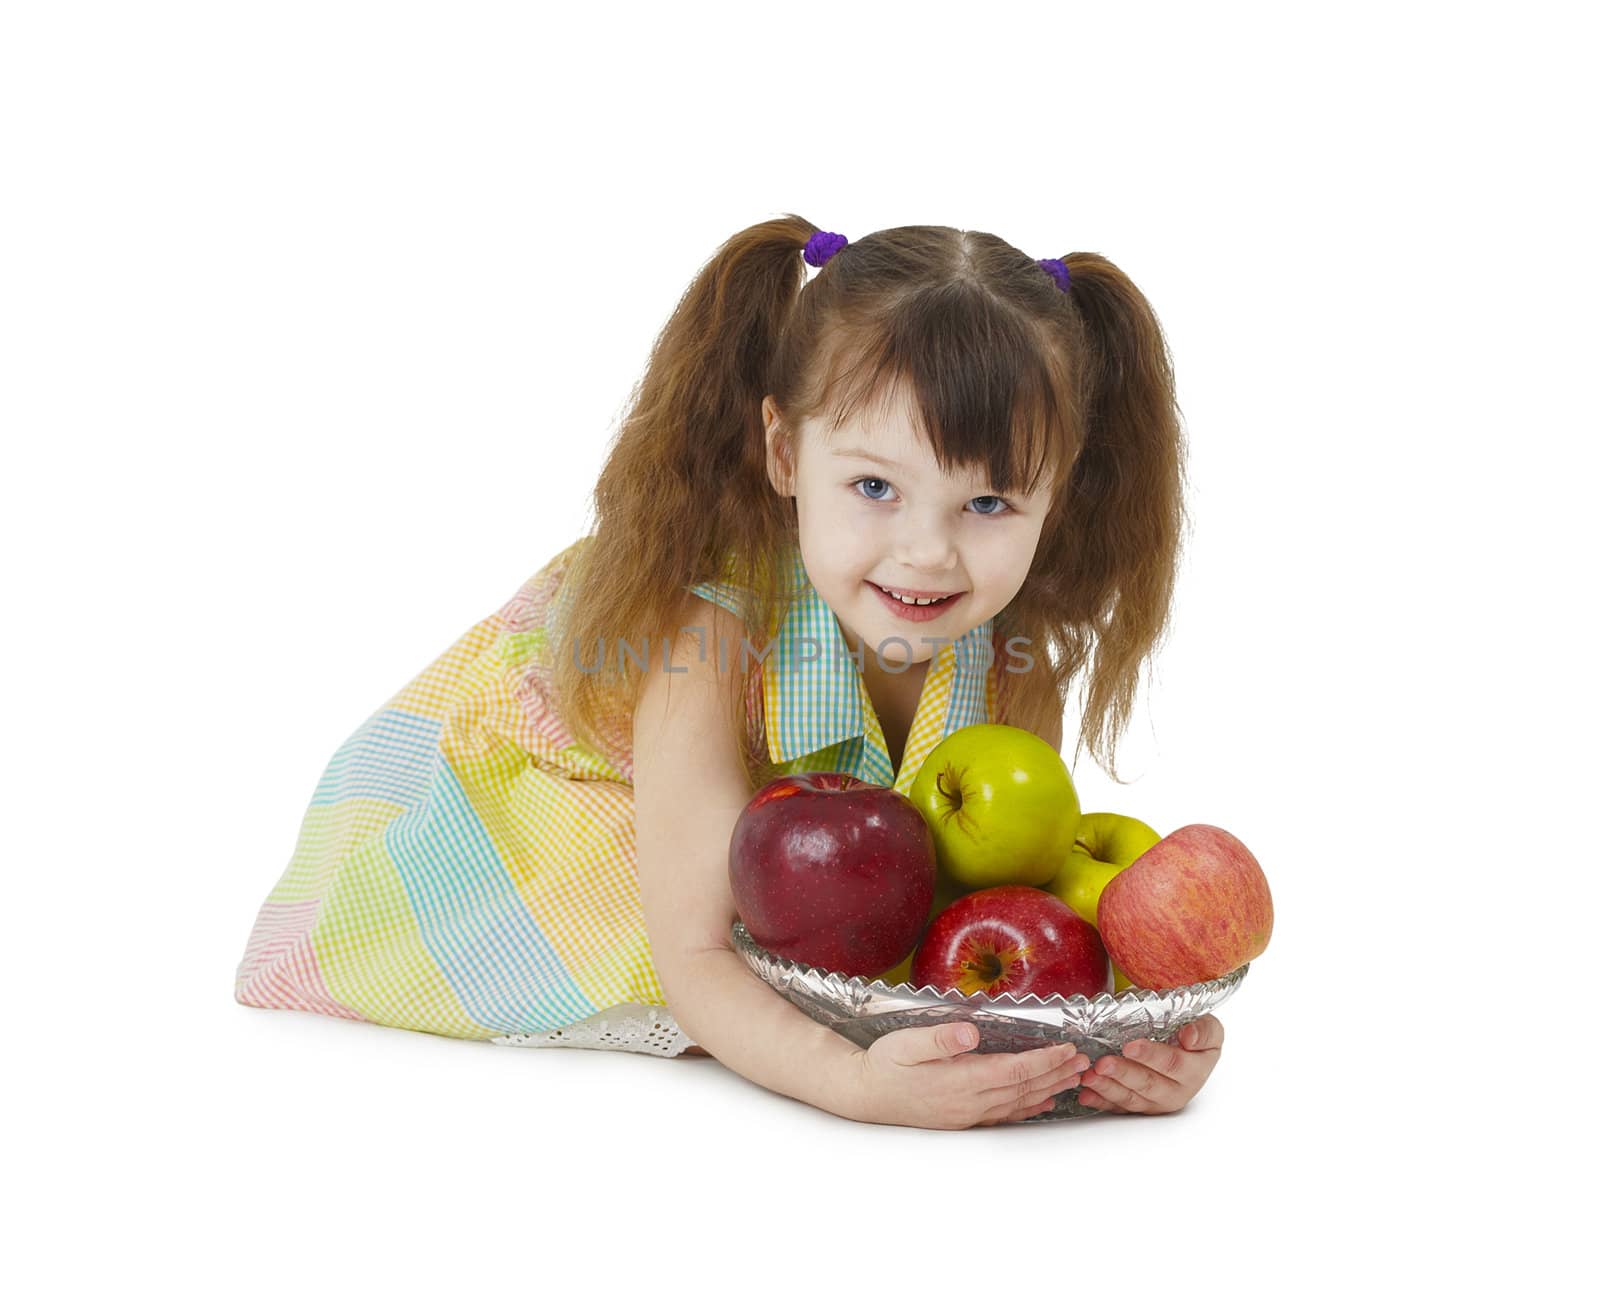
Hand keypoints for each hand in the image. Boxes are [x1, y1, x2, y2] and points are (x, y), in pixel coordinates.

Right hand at [848, 1023, 1091, 1129]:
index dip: (1045, 1060)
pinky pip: (1004, 1114)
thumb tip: (969, 1033)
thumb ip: (939, 1038)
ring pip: (1019, 1102)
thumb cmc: (883, 1064)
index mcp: (961, 1079)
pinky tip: (1042, 1102)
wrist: (864, 1095)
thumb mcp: (905, 1042)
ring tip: (1075, 1078)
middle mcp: (970, 1101)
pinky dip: (1028, 1107)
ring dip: (1049, 1089)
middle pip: (1024, 1087)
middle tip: (1085, 1061)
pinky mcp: (963, 1118)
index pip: (1015, 1070)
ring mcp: (968, 1113)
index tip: (1068, 1048)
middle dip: (1057, 1073)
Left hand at [1076, 1014, 1223, 1114]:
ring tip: (1089, 1078)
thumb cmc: (1193, 1036)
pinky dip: (1100, 1101)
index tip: (1130, 1046)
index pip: (1172, 1064)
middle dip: (1123, 1073)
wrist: (1187, 1050)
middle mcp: (1176, 1091)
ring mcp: (1156, 1102)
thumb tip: (1189, 1037)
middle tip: (1102, 1064)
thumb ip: (1204, 1031)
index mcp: (1194, 1071)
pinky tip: (1086, 1095)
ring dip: (1108, 1088)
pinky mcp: (1139, 1106)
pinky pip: (1119, 1107)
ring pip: (1131, 1098)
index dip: (1151, 1055)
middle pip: (1148, 1084)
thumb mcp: (1209, 1028)